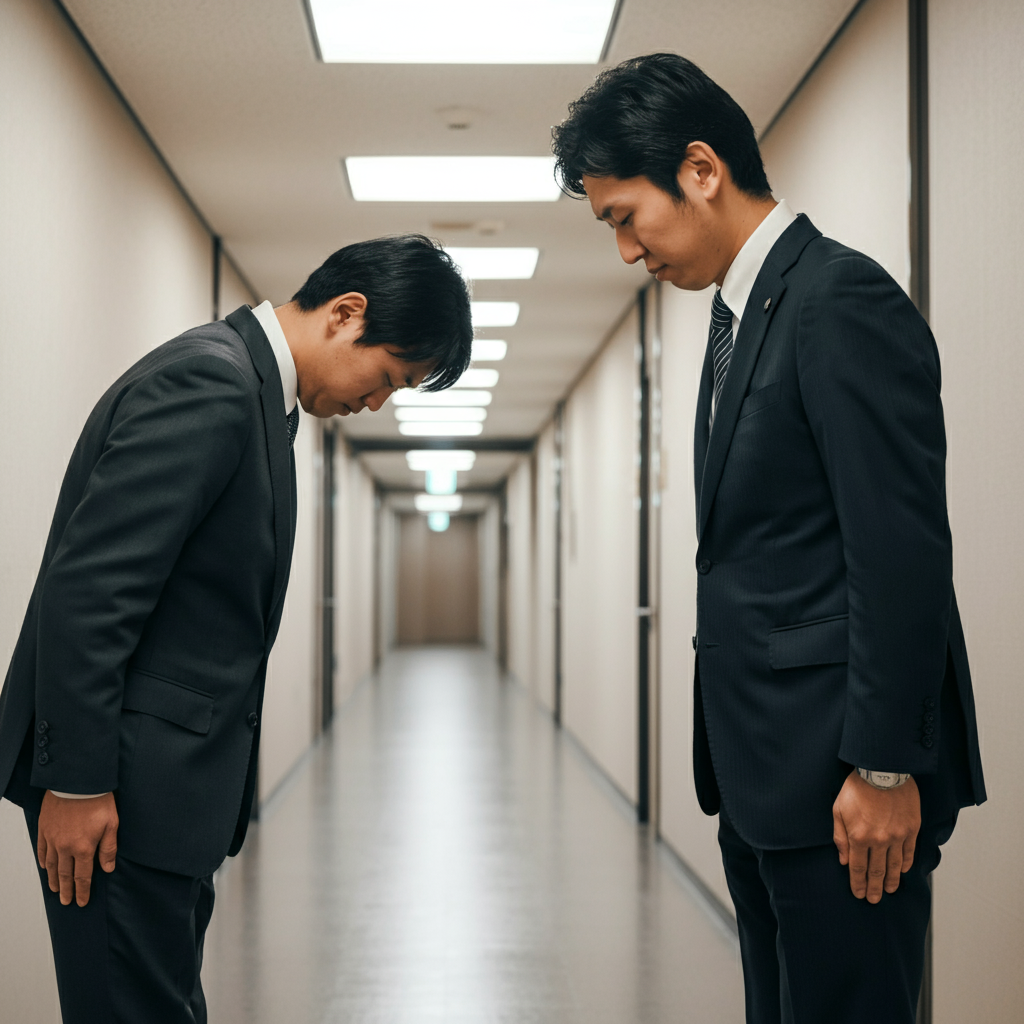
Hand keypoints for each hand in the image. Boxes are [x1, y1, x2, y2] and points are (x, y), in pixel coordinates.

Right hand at [37, 791, 118, 906]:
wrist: (77, 782)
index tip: (80, 902)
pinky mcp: (45, 829)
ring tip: (56, 889)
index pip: (82, 876)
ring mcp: (52, 839)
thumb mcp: (111, 824)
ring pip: (51, 865)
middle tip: (66, 901)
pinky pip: (42, 850)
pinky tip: (45, 867)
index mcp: (83, 848)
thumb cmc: (98, 800)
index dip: (82, 891)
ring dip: (54, 879)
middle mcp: (65, 847)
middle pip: (65, 874)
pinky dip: (44, 861)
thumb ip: (108, 848)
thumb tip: (107, 869)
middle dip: (66, 890)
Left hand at [832, 770, 919, 903]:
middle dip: (874, 888)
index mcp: (859, 837)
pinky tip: (902, 871)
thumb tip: (844, 860)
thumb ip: (840, 837)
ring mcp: (897, 836)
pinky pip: (909, 852)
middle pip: (877, 871)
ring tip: (889, 891)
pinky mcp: (911, 829)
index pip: (858, 868)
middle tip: (874, 900)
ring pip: (894, 865)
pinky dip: (905, 864)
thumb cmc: (857, 787)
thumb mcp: (839, 809)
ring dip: (891, 881)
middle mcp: (879, 840)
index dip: (858, 883)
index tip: (859, 894)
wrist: (883, 770)